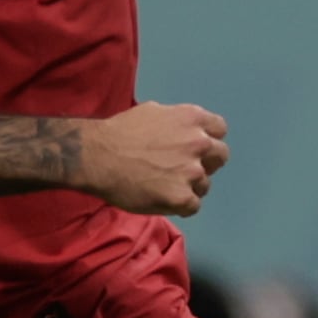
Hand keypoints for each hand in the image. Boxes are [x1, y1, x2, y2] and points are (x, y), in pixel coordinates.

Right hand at [77, 100, 227, 215]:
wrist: (98, 156)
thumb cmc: (120, 132)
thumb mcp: (154, 111)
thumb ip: (176, 121)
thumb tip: (183, 129)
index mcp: (192, 119)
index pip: (220, 130)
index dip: (209, 139)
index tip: (196, 148)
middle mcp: (199, 142)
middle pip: (220, 156)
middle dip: (206, 163)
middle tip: (182, 169)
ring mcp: (192, 171)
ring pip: (205, 185)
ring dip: (189, 186)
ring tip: (165, 186)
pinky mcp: (182, 196)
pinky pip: (193, 206)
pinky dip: (181, 206)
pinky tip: (163, 200)